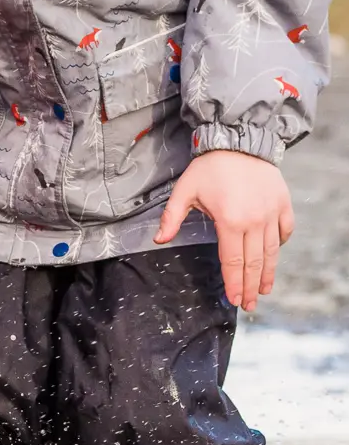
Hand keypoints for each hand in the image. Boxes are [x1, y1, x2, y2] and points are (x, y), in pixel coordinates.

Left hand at [155, 150, 294, 312]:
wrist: (239, 140)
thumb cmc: (209, 167)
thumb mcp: (184, 191)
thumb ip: (171, 218)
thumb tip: (159, 239)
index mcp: (229, 221)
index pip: (232, 262)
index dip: (233, 284)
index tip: (234, 300)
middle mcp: (253, 221)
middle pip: (253, 263)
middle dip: (250, 287)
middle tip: (250, 305)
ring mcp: (271, 213)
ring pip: (272, 251)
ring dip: (268, 273)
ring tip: (264, 290)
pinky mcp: (282, 203)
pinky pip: (285, 230)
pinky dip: (280, 245)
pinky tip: (273, 257)